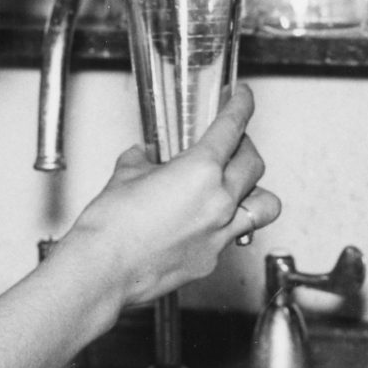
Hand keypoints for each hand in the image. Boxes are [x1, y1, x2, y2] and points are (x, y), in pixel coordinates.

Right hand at [59, 84, 280, 311]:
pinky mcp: (212, 259)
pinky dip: (227, 224)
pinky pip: (235, 235)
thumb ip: (142, 162)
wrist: (103, 271)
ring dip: (255, 190)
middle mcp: (219, 202)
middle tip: (232, 143)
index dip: (241, 105)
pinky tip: (207, 222)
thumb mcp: (125, 176)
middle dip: (245, 146)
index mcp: (200, 171)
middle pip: (254, 163)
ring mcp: (220, 233)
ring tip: (239, 186)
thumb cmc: (111, 228)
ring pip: (264, 205)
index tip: (243, 97)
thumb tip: (144, 158)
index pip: (232, 127)